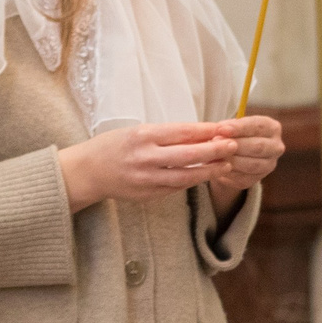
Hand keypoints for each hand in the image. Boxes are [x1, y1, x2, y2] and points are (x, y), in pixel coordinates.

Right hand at [58, 121, 251, 211]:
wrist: (87, 171)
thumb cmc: (114, 146)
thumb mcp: (136, 131)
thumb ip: (165, 135)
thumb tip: (200, 133)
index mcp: (142, 136)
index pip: (182, 132)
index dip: (206, 131)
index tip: (225, 128)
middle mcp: (145, 158)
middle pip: (188, 155)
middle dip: (214, 151)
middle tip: (233, 146)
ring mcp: (146, 179)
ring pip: (185, 176)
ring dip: (208, 171)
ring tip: (225, 165)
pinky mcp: (147, 195)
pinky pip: (175, 188)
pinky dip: (191, 181)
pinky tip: (204, 175)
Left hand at [202, 116, 284, 193]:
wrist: (233, 154)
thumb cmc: (234, 134)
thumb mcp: (232, 126)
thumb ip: (228, 127)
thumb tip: (219, 131)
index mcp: (272, 128)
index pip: (258, 126)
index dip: (239, 127)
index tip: (222, 128)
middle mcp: (276, 147)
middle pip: (258, 146)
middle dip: (235, 144)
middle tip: (215, 142)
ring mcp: (269, 165)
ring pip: (252, 164)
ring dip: (231, 160)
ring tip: (214, 155)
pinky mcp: (258, 179)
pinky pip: (244, 178)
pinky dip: (229, 173)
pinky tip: (217, 167)